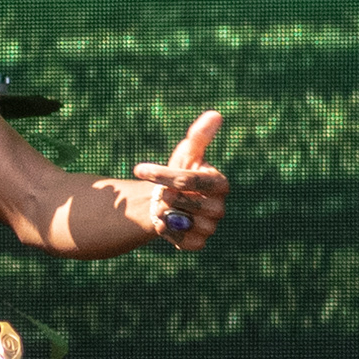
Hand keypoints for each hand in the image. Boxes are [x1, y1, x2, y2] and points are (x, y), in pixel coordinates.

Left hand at [125, 109, 230, 252]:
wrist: (172, 201)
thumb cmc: (182, 171)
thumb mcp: (189, 151)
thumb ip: (200, 135)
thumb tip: (215, 114)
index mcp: (220, 183)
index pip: (187, 180)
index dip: (161, 175)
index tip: (138, 168)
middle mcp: (220, 207)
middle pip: (181, 201)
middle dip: (163, 195)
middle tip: (160, 193)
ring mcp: (211, 227)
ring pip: (179, 220)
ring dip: (162, 212)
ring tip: (162, 206)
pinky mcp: (199, 243)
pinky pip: (180, 240)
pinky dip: (166, 231)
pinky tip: (163, 222)